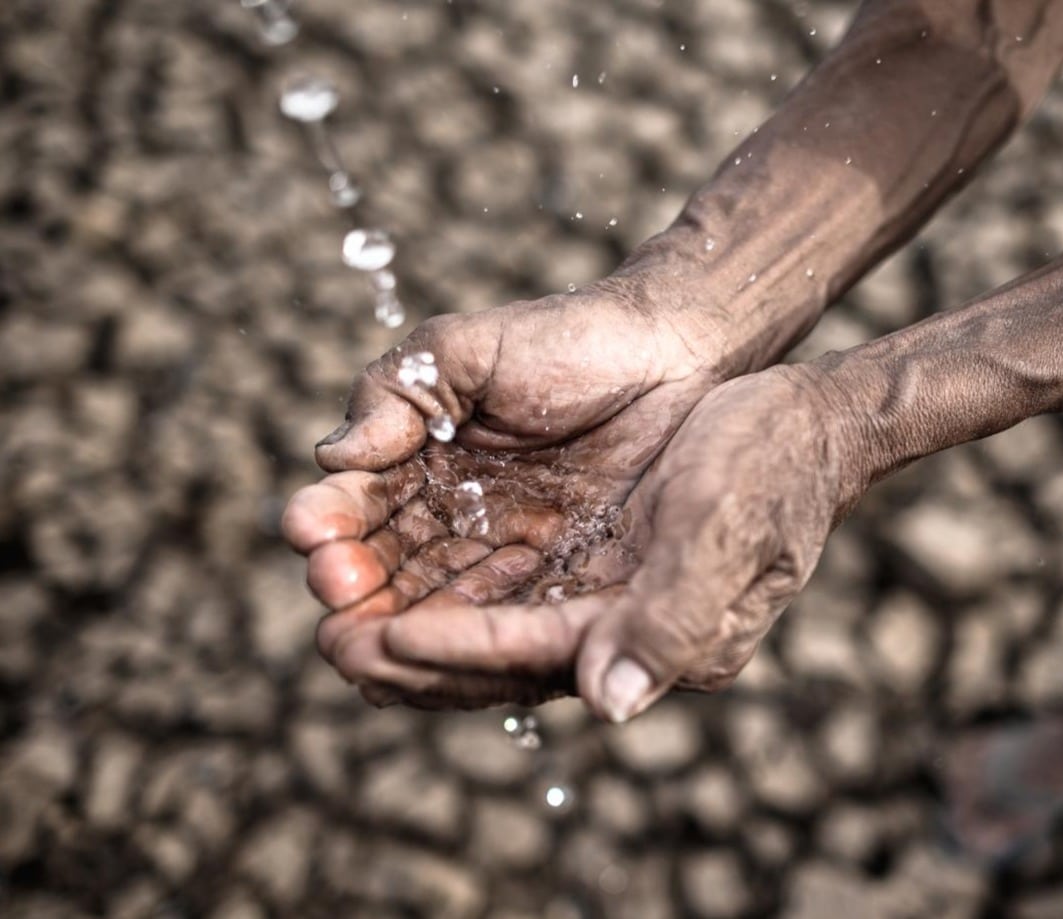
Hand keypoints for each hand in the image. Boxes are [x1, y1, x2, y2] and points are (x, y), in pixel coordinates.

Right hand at [283, 282, 726, 705]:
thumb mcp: (466, 353)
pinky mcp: (568, 589)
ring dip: (402, 635)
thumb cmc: (569, 340)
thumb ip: (397, 397)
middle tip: (332, 603)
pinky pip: (517, 628)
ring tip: (369, 647)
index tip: (310, 533)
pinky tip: (447, 655)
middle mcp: (458, 526)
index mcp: (421, 470)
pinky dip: (478, 649)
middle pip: (389, 578)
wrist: (675, 354)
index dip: (330, 525)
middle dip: (353, 595)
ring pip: (442, 615)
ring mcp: (512, 562)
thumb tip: (331, 456)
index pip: (359, 510)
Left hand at [342, 365, 857, 718]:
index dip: (455, 650)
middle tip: (332, 642)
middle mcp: (618, 630)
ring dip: (413, 621)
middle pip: (495, 659)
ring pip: (487, 627)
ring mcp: (601, 595)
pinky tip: (397, 576)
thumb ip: (672, 622)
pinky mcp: (591, 561)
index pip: (533, 655)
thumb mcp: (728, 531)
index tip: (380, 639)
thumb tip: (607, 706)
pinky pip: (502, 590)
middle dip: (412, 654)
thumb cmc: (770, 468)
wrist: (800, 424)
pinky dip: (445, 587)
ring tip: (341, 612)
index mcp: (653, 634)